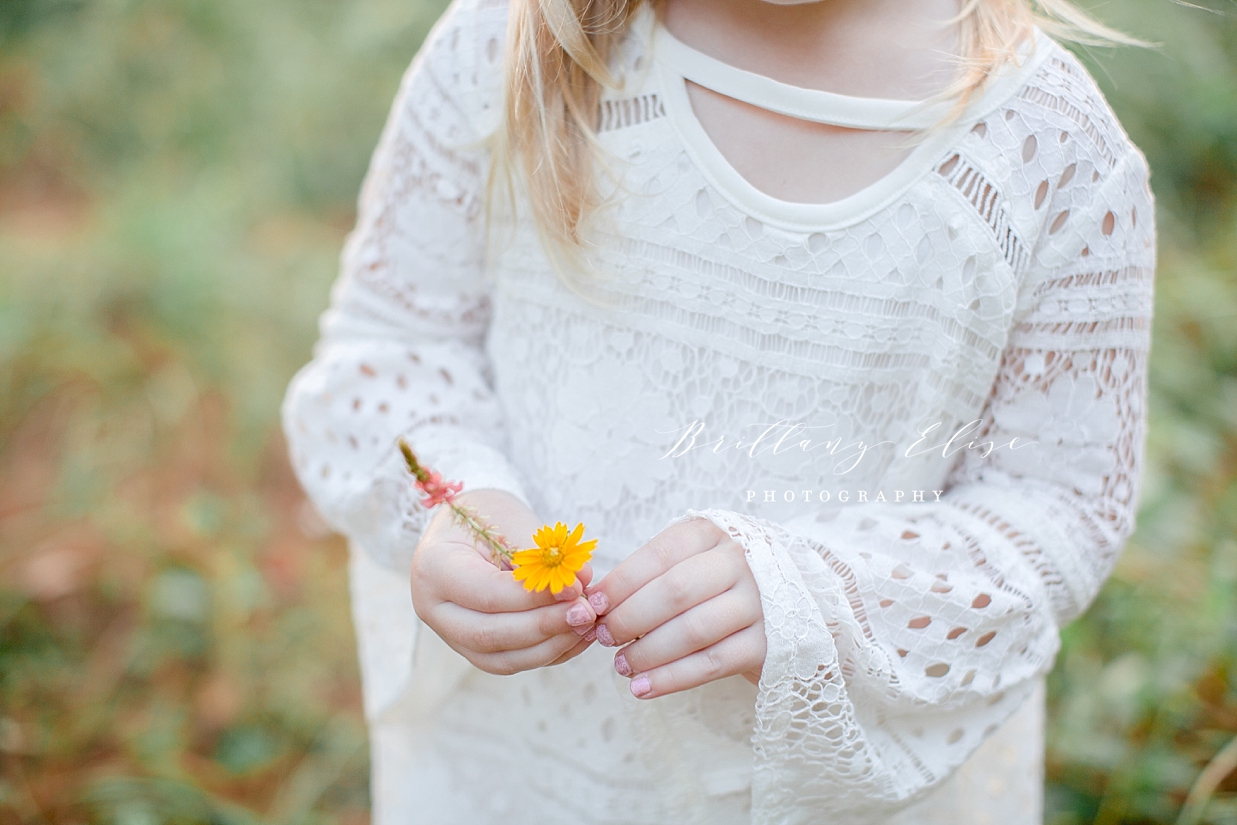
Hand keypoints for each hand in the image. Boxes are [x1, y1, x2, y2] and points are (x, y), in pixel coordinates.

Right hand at [410, 488, 597, 674]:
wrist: (468, 526)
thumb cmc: (489, 517)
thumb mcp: (513, 522)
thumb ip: (544, 555)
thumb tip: (582, 582)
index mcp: (434, 568)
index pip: (488, 594)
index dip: (535, 597)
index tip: (576, 589)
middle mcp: (434, 609)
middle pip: (490, 634)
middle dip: (545, 627)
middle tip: (587, 613)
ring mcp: (450, 634)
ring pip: (502, 658)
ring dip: (551, 645)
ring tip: (588, 624)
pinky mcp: (472, 649)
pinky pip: (511, 661)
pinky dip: (547, 653)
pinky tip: (577, 635)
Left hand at [584, 517, 764, 699]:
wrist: (777, 607)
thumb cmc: (711, 584)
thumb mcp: (683, 563)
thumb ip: (645, 578)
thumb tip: (595, 604)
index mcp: (711, 534)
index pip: (660, 555)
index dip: (621, 582)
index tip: (593, 605)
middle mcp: (738, 562)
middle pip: (675, 592)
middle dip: (630, 618)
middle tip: (605, 637)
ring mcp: (757, 602)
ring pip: (692, 630)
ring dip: (648, 652)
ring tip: (621, 665)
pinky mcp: (766, 643)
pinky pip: (711, 664)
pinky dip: (671, 678)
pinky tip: (643, 688)